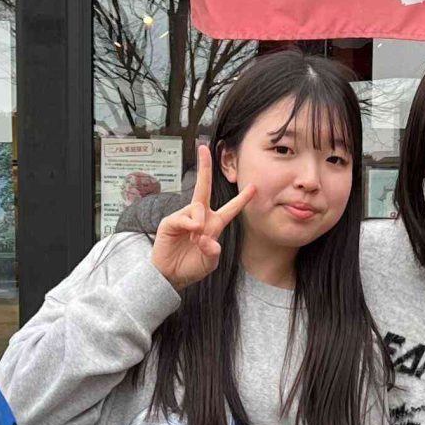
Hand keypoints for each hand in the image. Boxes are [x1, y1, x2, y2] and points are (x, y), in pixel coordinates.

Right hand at [150, 143, 245, 289]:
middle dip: (204, 168)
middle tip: (203, 148)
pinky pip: (183, 217)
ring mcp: (184, 218)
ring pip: (197, 206)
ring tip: (196, 238)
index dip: (242, 199)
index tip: (253, 186)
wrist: (170, 276)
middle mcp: (199, 217)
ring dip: (200, 221)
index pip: (230, 209)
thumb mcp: (209, 262)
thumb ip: (213, 252)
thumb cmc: (191, 267)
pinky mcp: (170, 222)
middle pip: (203, 188)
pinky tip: (191, 232)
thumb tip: (207, 238)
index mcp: (213, 225)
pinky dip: (190, 223)